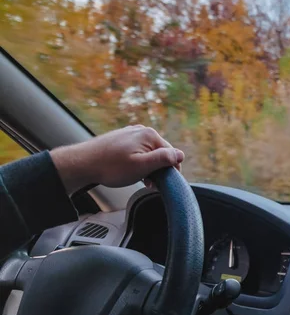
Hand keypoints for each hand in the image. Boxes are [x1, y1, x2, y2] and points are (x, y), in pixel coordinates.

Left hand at [50, 125, 183, 194]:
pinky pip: (138, 151)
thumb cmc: (111, 167)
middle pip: (161, 153)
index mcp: (150, 135)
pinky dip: (138, 163)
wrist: (82, 163)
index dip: (171, 171)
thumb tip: (181, 155)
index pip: (172, 154)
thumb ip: (163, 159)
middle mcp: (142, 130)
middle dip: (158, 169)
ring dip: (148, 167)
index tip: (162, 183)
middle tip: (148, 183)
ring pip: (149, 153)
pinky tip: (130, 172)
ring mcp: (131, 134)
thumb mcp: (142, 166)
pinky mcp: (122, 139)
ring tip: (138, 179)